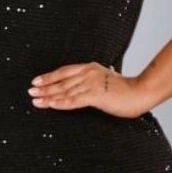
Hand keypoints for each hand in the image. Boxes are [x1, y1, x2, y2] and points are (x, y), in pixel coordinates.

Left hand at [28, 62, 151, 118]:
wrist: (140, 92)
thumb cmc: (126, 89)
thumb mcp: (108, 78)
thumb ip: (98, 78)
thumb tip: (98, 76)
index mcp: (90, 68)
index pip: (64, 71)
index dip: (49, 76)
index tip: (36, 81)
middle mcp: (88, 73)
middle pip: (61, 81)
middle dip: (44, 87)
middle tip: (30, 91)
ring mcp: (91, 84)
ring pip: (64, 91)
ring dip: (48, 96)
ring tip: (35, 100)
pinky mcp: (95, 95)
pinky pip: (74, 101)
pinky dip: (61, 103)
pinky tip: (51, 105)